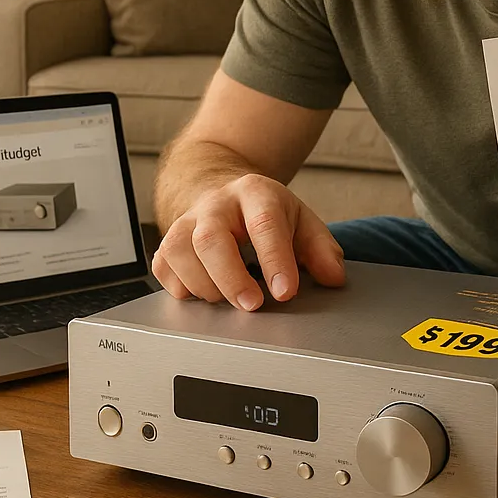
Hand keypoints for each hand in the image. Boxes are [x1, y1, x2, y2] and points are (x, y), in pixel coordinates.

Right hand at [153, 174, 344, 309]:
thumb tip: (333, 277)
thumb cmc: (264, 213)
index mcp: (256, 194)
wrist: (222, 192)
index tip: (285, 291)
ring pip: (179, 251)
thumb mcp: (301, 222)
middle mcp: (216, 205)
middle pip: (211, 238)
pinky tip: (203, 295)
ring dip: (204, 284)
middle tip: (252, 305)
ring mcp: (187, 221)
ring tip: (227, 301)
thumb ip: (321, 249)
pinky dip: (180, 288)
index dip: (274, 259)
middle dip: (231, 277)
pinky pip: (163, 266)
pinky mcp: (167, 242)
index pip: (264, 223)